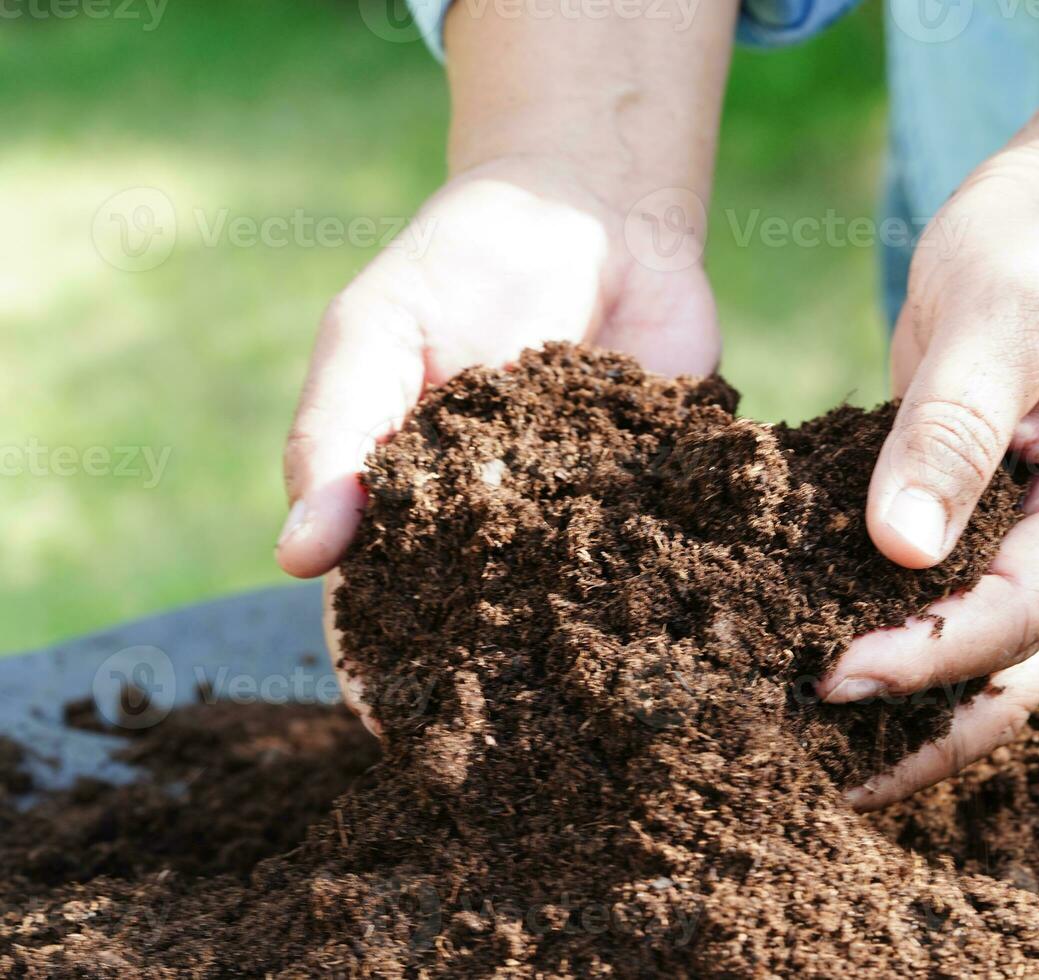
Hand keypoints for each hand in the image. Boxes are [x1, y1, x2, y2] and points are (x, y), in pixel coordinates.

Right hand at [277, 159, 720, 725]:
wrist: (590, 207)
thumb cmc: (456, 265)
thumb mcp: (373, 334)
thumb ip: (337, 434)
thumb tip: (297, 556)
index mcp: (423, 507)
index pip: (394, 607)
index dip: (390, 670)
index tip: (398, 733)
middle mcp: (508, 530)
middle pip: (496, 628)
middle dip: (503, 687)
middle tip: (519, 759)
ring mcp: (592, 517)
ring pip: (589, 606)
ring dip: (597, 658)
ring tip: (613, 725)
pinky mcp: (671, 491)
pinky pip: (676, 551)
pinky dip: (684, 588)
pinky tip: (699, 638)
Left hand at [825, 138, 1038, 809]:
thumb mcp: (996, 322)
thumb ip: (950, 435)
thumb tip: (897, 554)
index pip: (1021, 613)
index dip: (930, 656)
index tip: (833, 676)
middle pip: (1009, 674)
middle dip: (922, 732)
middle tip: (823, 782)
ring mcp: (1031, 541)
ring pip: (974, 658)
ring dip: (903, 710)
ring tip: (814, 759)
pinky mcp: (977, 523)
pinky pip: (935, 604)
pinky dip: (887, 643)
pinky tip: (817, 669)